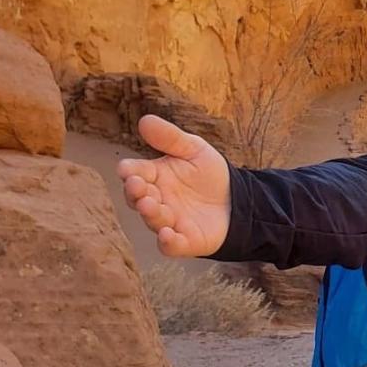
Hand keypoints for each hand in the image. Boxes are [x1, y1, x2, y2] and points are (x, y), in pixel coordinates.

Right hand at [116, 114, 232, 257]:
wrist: (238, 199)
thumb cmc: (209, 174)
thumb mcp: (194, 149)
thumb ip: (170, 138)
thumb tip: (144, 120)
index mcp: (154, 176)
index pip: (133, 172)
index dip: (129, 172)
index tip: (128, 170)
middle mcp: (156, 199)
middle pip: (137, 198)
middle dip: (135, 193)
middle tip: (138, 186)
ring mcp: (168, 221)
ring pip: (152, 220)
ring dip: (150, 214)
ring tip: (151, 204)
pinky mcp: (184, 241)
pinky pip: (170, 246)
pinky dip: (167, 242)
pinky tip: (168, 234)